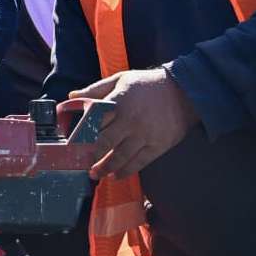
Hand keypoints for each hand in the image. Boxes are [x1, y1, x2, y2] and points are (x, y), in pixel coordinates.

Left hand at [70, 67, 198, 179]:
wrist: (184, 91)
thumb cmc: (147, 84)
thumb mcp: (119, 79)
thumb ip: (95, 90)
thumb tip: (72, 96)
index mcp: (117, 102)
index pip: (93, 121)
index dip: (80, 134)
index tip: (71, 144)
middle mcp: (130, 120)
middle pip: (104, 142)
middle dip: (90, 155)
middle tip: (80, 163)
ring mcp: (144, 135)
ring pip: (120, 156)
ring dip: (105, 168)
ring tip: (95, 174)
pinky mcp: (158, 145)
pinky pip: (139, 163)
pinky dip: (126, 171)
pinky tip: (116, 176)